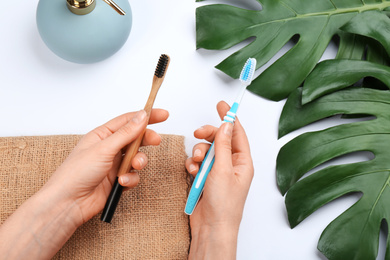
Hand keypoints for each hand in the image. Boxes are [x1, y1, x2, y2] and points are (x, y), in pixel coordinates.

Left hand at [0, 109, 167, 258]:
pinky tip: (122, 183)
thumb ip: (126, 133)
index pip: (128, 120)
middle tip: (156, 141)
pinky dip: (131, 179)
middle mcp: (109, 148)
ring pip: (137, 158)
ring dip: (139, 162)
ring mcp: (114, 165)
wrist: (69, 203)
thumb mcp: (104, 148)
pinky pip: (133, 176)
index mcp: (102, 135)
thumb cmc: (76, 173)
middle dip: (146, 140)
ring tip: (134, 166)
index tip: (163, 115)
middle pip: (136, 138)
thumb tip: (142, 116)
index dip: (146, 116)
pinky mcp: (117, 181)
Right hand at [186, 101, 253, 258]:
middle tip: (199, 133)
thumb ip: (223, 146)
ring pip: (206, 151)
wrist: (211, 227)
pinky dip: (192, 164)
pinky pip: (197, 163)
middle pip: (219, 140)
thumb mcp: (223, 170)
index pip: (237, 133)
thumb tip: (225, 125)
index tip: (222, 105)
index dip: (230, 118)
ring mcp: (217, 172)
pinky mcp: (205, 178)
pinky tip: (192, 172)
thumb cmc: (224, 205)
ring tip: (196, 163)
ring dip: (198, 153)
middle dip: (208, 136)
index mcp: (242, 162)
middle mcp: (231, 165)